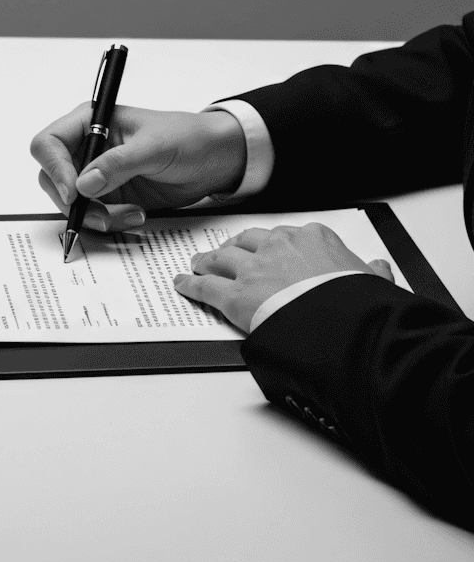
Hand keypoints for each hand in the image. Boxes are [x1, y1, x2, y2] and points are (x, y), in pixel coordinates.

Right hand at [31, 105, 246, 231]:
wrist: (216, 160)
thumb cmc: (189, 138)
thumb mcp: (154, 146)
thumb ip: (118, 163)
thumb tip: (83, 183)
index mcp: (91, 123)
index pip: (49, 143)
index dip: (54, 168)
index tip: (72, 192)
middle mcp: (87, 148)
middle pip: (52, 177)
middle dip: (73, 201)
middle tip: (99, 214)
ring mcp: (97, 174)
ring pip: (71, 202)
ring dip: (94, 215)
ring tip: (126, 216)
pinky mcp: (110, 195)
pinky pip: (94, 215)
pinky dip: (110, 221)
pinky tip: (135, 215)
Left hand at [173, 223, 394, 331]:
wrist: (344, 324)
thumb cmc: (358, 304)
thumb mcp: (373, 282)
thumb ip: (371, 272)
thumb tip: (379, 267)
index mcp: (313, 239)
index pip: (285, 236)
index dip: (271, 245)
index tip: (268, 249)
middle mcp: (278, 247)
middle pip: (247, 242)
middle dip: (234, 247)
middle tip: (226, 253)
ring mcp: (253, 270)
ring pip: (221, 258)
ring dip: (207, 261)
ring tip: (198, 264)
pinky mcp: (235, 296)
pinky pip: (205, 287)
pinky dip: (190, 285)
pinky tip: (182, 284)